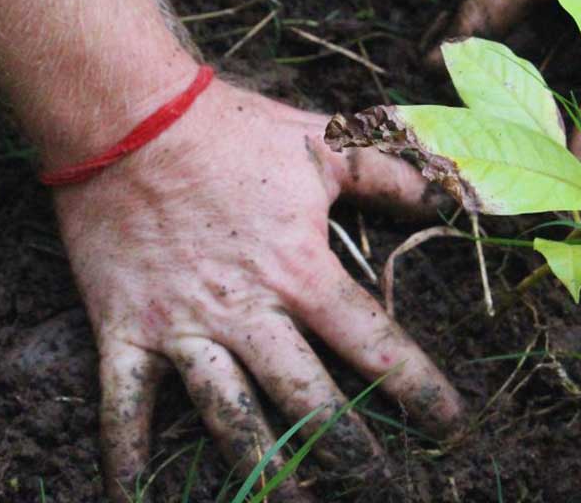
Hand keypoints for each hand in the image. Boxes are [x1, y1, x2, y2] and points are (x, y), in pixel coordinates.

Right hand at [53, 79, 463, 500]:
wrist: (129, 116)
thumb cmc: (233, 130)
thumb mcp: (324, 144)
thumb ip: (393, 174)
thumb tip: (455, 194)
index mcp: (300, 270)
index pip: (372, 343)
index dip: (418, 387)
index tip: (451, 423)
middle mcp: (246, 312)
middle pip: (306, 399)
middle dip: (347, 449)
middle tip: (378, 483)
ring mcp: (182, 328)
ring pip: (228, 416)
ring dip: (263, 469)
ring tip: (299, 501)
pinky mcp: (125, 331)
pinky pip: (124, 406)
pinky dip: (129, 456)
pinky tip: (138, 496)